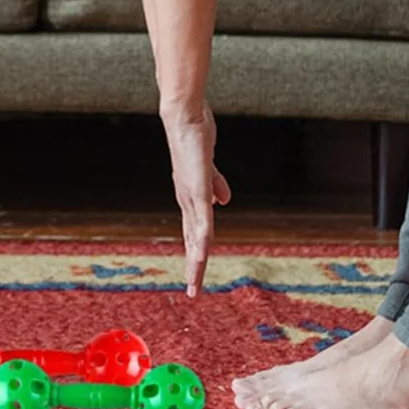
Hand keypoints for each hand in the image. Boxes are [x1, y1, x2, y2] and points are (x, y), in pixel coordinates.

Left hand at [160, 101, 230, 296]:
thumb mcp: (207, 167)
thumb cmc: (195, 138)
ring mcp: (191, 195)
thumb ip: (215, 184)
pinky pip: (202, 218)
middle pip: (191, 239)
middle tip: (193, 291)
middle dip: (193, 265)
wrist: (184, 117)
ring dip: (196, 259)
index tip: (195, 274)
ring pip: (196, 235)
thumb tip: (224, 201)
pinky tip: (202, 253)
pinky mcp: (197, 188)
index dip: (194, 253)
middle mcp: (187, 199)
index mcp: (190, 196)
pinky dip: (202, 237)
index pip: (192, 231)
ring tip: (195, 281)